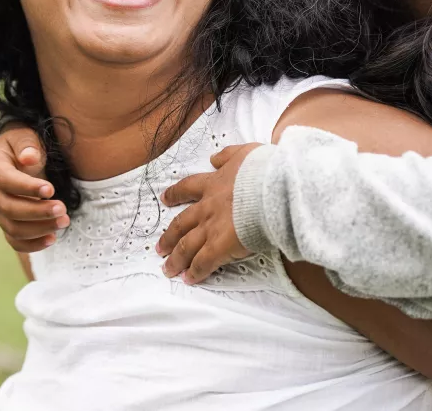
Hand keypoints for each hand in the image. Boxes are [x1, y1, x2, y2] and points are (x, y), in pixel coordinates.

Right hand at [0, 123, 68, 252]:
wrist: (20, 152)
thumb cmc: (23, 143)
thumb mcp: (25, 136)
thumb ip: (27, 145)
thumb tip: (29, 158)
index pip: (6, 181)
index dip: (27, 188)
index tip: (51, 190)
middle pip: (8, 208)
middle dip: (37, 212)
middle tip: (62, 209)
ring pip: (12, 228)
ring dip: (39, 229)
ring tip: (63, 222)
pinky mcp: (7, 222)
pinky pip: (15, 240)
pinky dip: (32, 244)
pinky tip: (52, 239)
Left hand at [156, 142, 259, 283]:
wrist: (272, 188)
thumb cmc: (264, 171)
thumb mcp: (244, 153)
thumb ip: (227, 155)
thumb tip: (214, 157)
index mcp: (213, 184)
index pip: (188, 188)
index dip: (175, 194)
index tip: (165, 199)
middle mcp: (207, 207)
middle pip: (181, 223)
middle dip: (169, 236)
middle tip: (159, 247)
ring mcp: (211, 228)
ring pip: (186, 246)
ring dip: (176, 258)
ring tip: (168, 269)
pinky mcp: (220, 246)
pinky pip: (203, 263)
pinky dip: (195, 272)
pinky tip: (189, 279)